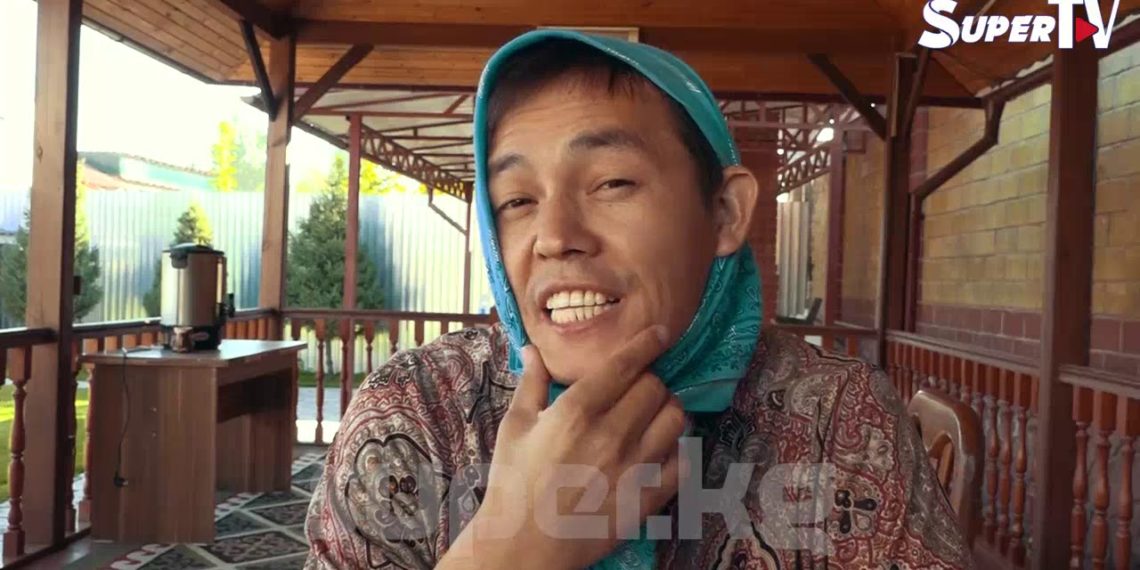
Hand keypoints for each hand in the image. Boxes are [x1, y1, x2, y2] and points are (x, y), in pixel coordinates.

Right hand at [439, 325, 687, 568]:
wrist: (525, 546)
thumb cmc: (514, 483)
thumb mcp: (515, 427)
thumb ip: (531, 384)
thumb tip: (532, 349)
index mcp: (577, 411)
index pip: (626, 364)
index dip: (648, 343)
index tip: (660, 334)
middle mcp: (611, 435)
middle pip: (655, 387)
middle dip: (647, 382)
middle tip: (635, 391)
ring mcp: (634, 468)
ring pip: (676, 418)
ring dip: (666, 411)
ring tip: (651, 416)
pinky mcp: (648, 498)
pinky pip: (683, 461)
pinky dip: (677, 449)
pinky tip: (660, 449)